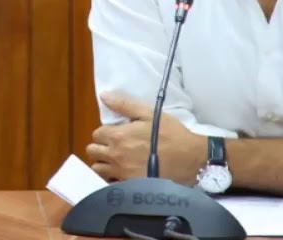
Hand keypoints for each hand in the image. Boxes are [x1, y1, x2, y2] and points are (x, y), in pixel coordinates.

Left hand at [85, 92, 204, 185]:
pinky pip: (110, 182)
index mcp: (118, 136)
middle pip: (92, 151)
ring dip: (103, 163)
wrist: (190, 159)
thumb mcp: (149, 114)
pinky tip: (123, 173)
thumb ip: (124, 105)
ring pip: (98, 169)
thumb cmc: (171, 134)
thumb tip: (103, 96)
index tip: (117, 133)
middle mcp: (115, 155)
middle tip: (114, 146)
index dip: (105, 132)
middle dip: (100, 147)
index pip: (97, 134)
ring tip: (115, 160)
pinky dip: (112, 178)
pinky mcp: (129, 185)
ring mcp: (121, 172)